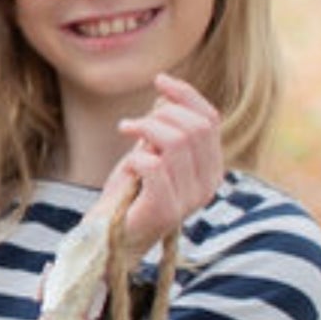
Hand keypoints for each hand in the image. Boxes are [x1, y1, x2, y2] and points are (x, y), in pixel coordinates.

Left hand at [99, 75, 223, 252]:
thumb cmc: (130, 194)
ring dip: (145, 129)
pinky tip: (128, 167)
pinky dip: (135, 158)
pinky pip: (154, 165)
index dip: (186, 95)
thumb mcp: (152, 152)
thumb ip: (165, 128)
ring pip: (176, 141)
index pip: (210, 120)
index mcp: (211, 170)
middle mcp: (208, 186)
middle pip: (195, 127)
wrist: (109, 238)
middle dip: (161, 114)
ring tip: (125, 132)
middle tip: (133, 123)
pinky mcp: (165, 211)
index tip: (159, 81)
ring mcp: (189, 201)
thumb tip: (165, 93)